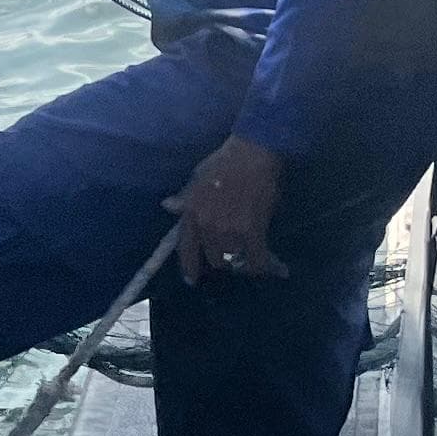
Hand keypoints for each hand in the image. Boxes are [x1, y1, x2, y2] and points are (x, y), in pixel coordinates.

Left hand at [167, 135, 283, 281]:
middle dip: (222, 260)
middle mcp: (206, 227)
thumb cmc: (224, 162)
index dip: (189, 267)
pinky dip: (262, 265)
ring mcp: (229, 231)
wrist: (251, 155)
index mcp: (190, 214)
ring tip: (250, 256)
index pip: (186, 249)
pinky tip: (269, 266)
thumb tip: (168, 206)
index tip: (192, 280)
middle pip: (213, 259)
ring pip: (234, 262)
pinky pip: (256, 259)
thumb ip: (184, 197)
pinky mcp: (253, 232)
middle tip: (233, 255)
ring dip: (242, 262)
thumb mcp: (196, 178)